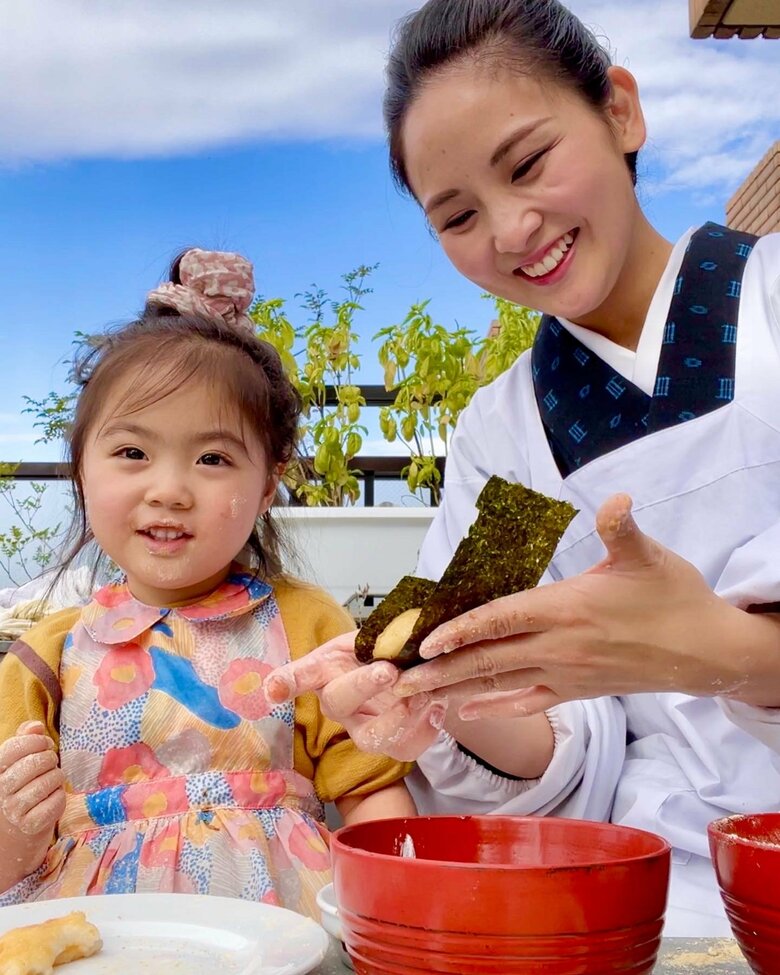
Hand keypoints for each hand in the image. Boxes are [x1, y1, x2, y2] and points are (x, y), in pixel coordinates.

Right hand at [0, 721, 65, 836]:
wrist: (12, 838)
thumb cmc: (18, 792)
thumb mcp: (15, 765)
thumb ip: (24, 740)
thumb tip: (36, 726)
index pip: (15, 747)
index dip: (37, 741)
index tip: (44, 745)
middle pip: (36, 762)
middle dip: (50, 759)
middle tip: (50, 765)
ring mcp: (13, 810)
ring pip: (50, 780)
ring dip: (57, 779)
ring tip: (51, 783)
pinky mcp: (31, 825)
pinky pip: (57, 800)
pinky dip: (60, 797)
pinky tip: (51, 799)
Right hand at [264, 631, 445, 760]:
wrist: (413, 670)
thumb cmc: (383, 650)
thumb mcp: (372, 632)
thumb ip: (374, 633)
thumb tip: (388, 634)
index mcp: (327, 672)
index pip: (300, 676)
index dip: (286, 683)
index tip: (273, 691)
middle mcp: (340, 705)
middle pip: (339, 702)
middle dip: (363, 686)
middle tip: (389, 670)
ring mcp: (365, 729)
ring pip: (371, 737)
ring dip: (399, 717)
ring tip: (424, 694)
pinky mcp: (394, 745)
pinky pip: (406, 748)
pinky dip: (426, 729)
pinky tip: (437, 706)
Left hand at [393, 494, 757, 718]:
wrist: (705, 652)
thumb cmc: (674, 599)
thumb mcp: (648, 556)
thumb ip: (622, 528)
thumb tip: (616, 499)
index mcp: (566, 609)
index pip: (502, 619)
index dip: (461, 629)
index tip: (425, 641)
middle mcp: (558, 646)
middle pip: (487, 658)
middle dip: (440, 670)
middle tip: (398, 682)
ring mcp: (565, 673)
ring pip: (499, 683)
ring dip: (455, 690)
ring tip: (417, 697)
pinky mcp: (576, 691)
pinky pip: (527, 701)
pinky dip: (495, 706)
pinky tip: (467, 710)